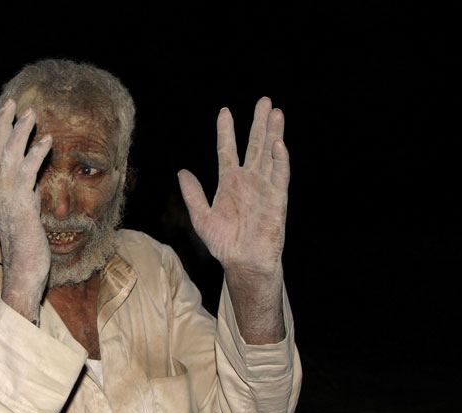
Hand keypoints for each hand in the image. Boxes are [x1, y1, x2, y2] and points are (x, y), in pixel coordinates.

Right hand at [0, 99, 51, 321]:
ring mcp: (9, 199)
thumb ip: (27, 200)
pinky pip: (27, 175)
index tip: (6, 113)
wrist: (23, 276)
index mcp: (1, 194)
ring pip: (9, 158)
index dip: (0, 134)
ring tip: (31, 113)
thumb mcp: (27, 218)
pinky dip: (36, 155)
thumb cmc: (28, 251)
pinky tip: (48, 141)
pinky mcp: (22, 207)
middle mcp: (0, 193)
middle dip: (3, 124)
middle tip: (11, 101)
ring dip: (20, 133)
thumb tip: (33, 188)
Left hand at [178, 97, 289, 277]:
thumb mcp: (201, 217)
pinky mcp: (277, 198)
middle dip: (259, 123)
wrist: (243, 262)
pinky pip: (279, 175)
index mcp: (229, 182)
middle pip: (254, 145)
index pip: (228, 149)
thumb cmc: (224, 243)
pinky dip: (279, 160)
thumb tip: (181, 171)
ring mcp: (264, 187)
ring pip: (269, 154)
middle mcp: (248, 180)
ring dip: (273, 133)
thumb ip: (193, 194)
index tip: (225, 111)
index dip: (226, 131)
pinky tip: (279, 142)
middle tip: (264, 101)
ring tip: (276, 112)